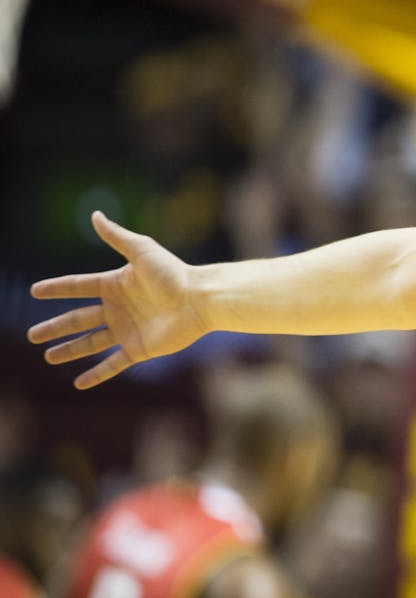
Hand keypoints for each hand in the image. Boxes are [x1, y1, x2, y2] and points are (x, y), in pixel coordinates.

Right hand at [28, 211, 208, 388]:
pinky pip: (113, 364)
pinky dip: (96, 374)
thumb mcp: (142, 251)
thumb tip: (95, 215)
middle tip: (32, 336)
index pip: (78, 287)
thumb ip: (117, 237)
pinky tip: (79, 383)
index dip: (57, 288)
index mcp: (115, 285)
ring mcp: (128, 330)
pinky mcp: (140, 349)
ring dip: (69, 350)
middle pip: (78, 319)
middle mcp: (118, 309)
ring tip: (48, 357)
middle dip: (55, 327)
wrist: (201, 300)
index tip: (34, 291)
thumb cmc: (174, 273)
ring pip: (91, 343)